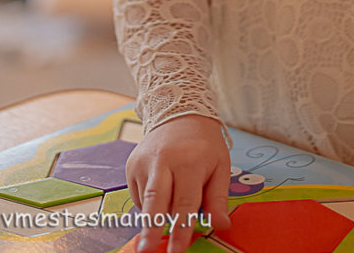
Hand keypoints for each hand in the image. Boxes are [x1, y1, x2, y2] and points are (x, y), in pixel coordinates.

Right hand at [127, 114, 230, 252]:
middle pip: (155, 201)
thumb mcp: (220, 166)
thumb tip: (221, 226)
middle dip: (151, 229)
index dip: (181, 230)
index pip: (185, 202)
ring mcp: (144, 162)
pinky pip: (139, 195)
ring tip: (164, 218)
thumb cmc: (204, 144)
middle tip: (146, 251)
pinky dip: (149, 204)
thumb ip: (218, 198)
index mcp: (189, 161)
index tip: (177, 252)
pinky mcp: (132, 165)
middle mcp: (163, 161)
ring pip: (146, 202)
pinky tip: (162, 193)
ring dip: (155, 217)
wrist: (179, 113)